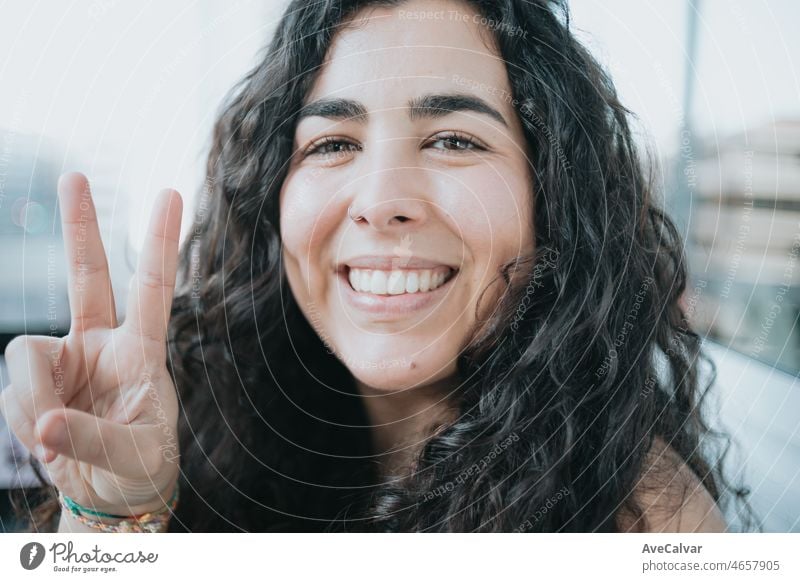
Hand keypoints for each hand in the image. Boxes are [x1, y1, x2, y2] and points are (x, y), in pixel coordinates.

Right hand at [0, 172, 182, 515]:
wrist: (113, 494)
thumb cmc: (140, 467)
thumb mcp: (133, 458)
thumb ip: (91, 440)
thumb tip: (44, 423)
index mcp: (141, 352)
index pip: (152, 289)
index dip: (158, 242)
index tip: (168, 193)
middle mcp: (101, 345)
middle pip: (88, 276)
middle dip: (80, 227)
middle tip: (75, 175)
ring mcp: (64, 361)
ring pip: (23, 355)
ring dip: (31, 401)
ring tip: (52, 440)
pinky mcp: (32, 385)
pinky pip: (8, 392)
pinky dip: (20, 421)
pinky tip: (43, 442)